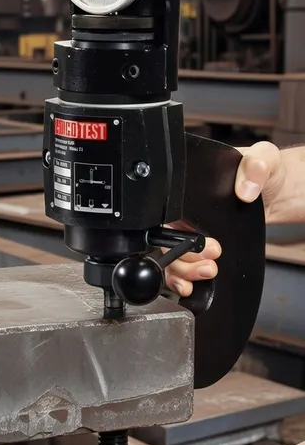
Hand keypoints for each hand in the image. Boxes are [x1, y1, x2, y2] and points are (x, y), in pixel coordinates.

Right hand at [165, 140, 284, 296]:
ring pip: (171, 260)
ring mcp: (192, 233)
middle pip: (164, 243)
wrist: (280, 191)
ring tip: (208, 272)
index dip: (175, 234)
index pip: (165, 216)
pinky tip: (190, 286)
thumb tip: (245, 189)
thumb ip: (256, 165)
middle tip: (212, 258)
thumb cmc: (266, 172)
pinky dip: (180, 281)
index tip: (203, 242)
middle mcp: (185, 214)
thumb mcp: (264, 158)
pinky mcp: (203, 250)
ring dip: (184, 272)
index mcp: (188, 192)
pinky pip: (182, 269)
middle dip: (184, 259)